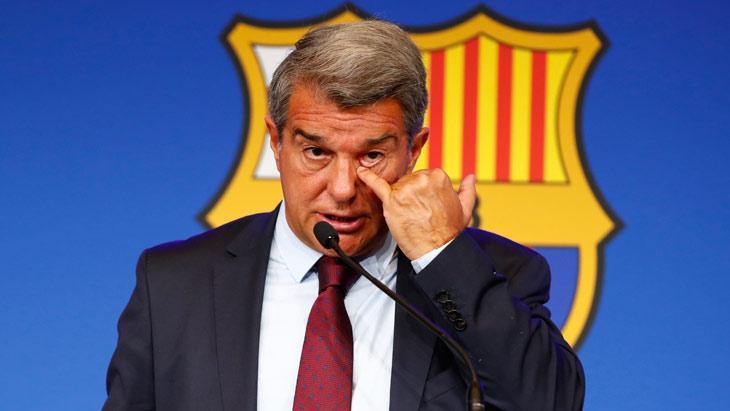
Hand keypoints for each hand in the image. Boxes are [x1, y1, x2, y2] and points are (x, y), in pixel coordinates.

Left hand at [357, 167, 475, 259]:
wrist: (437, 250)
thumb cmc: (450, 231)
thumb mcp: (465, 209)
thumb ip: (468, 190)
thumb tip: (471, 177)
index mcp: (438, 176)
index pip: (423, 177)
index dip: (422, 192)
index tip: (426, 206)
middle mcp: (421, 179)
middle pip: (408, 181)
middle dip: (410, 195)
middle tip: (418, 213)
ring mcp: (405, 189)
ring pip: (397, 188)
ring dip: (399, 200)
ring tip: (410, 216)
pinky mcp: (392, 201)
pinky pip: (377, 185)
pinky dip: (368, 178)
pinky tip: (360, 172)